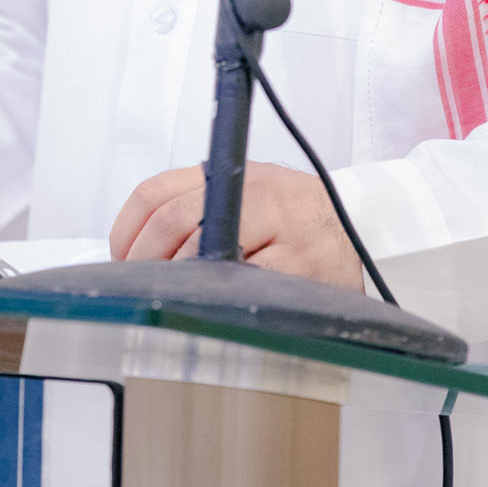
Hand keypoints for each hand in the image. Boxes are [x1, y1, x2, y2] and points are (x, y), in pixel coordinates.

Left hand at [109, 161, 363, 290]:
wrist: (366, 227)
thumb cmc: (294, 217)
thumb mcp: (246, 194)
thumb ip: (196, 207)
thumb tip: (134, 249)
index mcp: (234, 174)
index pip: (157, 193)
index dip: (127, 231)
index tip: (122, 259)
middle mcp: (258, 195)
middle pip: (173, 221)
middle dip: (146, 263)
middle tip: (140, 289)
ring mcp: (282, 233)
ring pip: (205, 259)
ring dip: (178, 286)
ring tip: (171, 303)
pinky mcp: (304, 271)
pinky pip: (247, 291)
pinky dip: (221, 303)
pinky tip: (213, 312)